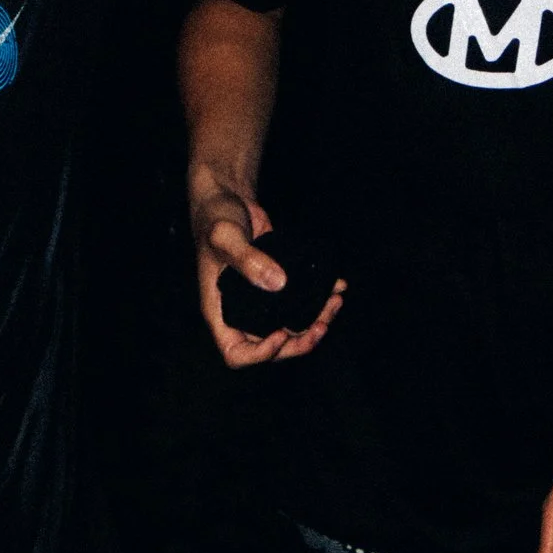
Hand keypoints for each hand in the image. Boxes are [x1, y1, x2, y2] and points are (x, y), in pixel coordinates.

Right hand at [189, 172, 343, 366]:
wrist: (227, 199)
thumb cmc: (215, 219)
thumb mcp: (224, 237)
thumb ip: (247, 260)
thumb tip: (278, 284)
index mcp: (220, 311)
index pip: (236, 353)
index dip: (260, 354)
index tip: (281, 334)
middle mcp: (240, 312)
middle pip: (271, 347)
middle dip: (300, 341)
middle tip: (322, 325)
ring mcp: (261, 300)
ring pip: (290, 326)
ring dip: (316, 320)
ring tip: (335, 302)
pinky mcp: (277, 283)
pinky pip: (299, 300)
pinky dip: (320, 297)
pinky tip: (337, 284)